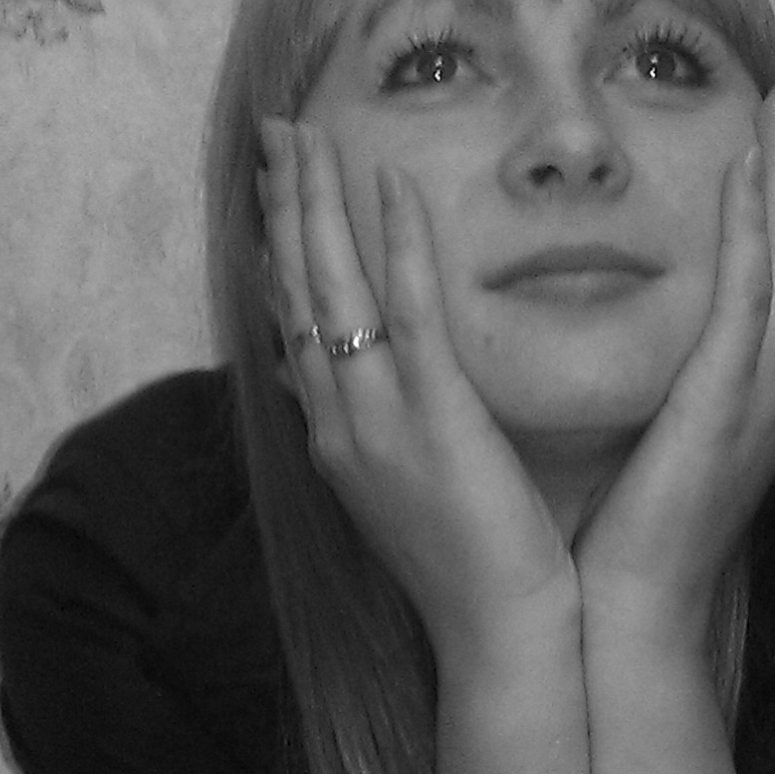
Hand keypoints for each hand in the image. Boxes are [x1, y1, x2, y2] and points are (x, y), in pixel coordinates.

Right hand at [258, 118, 578, 669]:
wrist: (499, 642)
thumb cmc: (473, 575)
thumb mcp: (409, 495)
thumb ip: (378, 432)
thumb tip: (344, 384)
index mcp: (337, 438)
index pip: (296, 324)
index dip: (282, 249)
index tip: (275, 188)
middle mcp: (340, 421)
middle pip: (299, 292)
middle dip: (285, 206)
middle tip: (277, 131)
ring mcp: (380, 419)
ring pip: (335, 290)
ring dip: (319, 203)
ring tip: (307, 132)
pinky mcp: (436, 419)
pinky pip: (411, 314)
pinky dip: (399, 244)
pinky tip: (392, 184)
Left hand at [572, 75, 774, 656]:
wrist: (633, 615)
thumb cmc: (630, 541)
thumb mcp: (656, 448)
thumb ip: (665, 392)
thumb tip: (645, 353)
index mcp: (754, 396)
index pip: (767, 279)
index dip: (773, 205)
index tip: (766, 139)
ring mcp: (763, 391)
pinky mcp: (730, 401)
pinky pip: (747, 294)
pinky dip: (753, 228)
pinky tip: (748, 169)